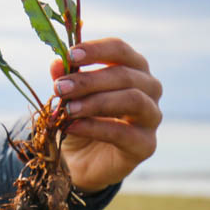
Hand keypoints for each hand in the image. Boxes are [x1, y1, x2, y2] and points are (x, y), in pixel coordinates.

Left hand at [49, 38, 162, 192]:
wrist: (79, 160)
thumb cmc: (78, 118)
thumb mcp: (67, 97)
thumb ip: (65, 79)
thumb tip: (57, 63)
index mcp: (131, 69)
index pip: (120, 50)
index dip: (96, 50)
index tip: (71, 55)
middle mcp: (149, 89)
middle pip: (125, 75)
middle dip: (89, 80)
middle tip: (60, 88)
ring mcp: (152, 117)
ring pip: (133, 99)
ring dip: (96, 102)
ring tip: (67, 109)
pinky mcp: (146, 145)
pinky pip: (124, 132)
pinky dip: (95, 128)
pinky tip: (72, 127)